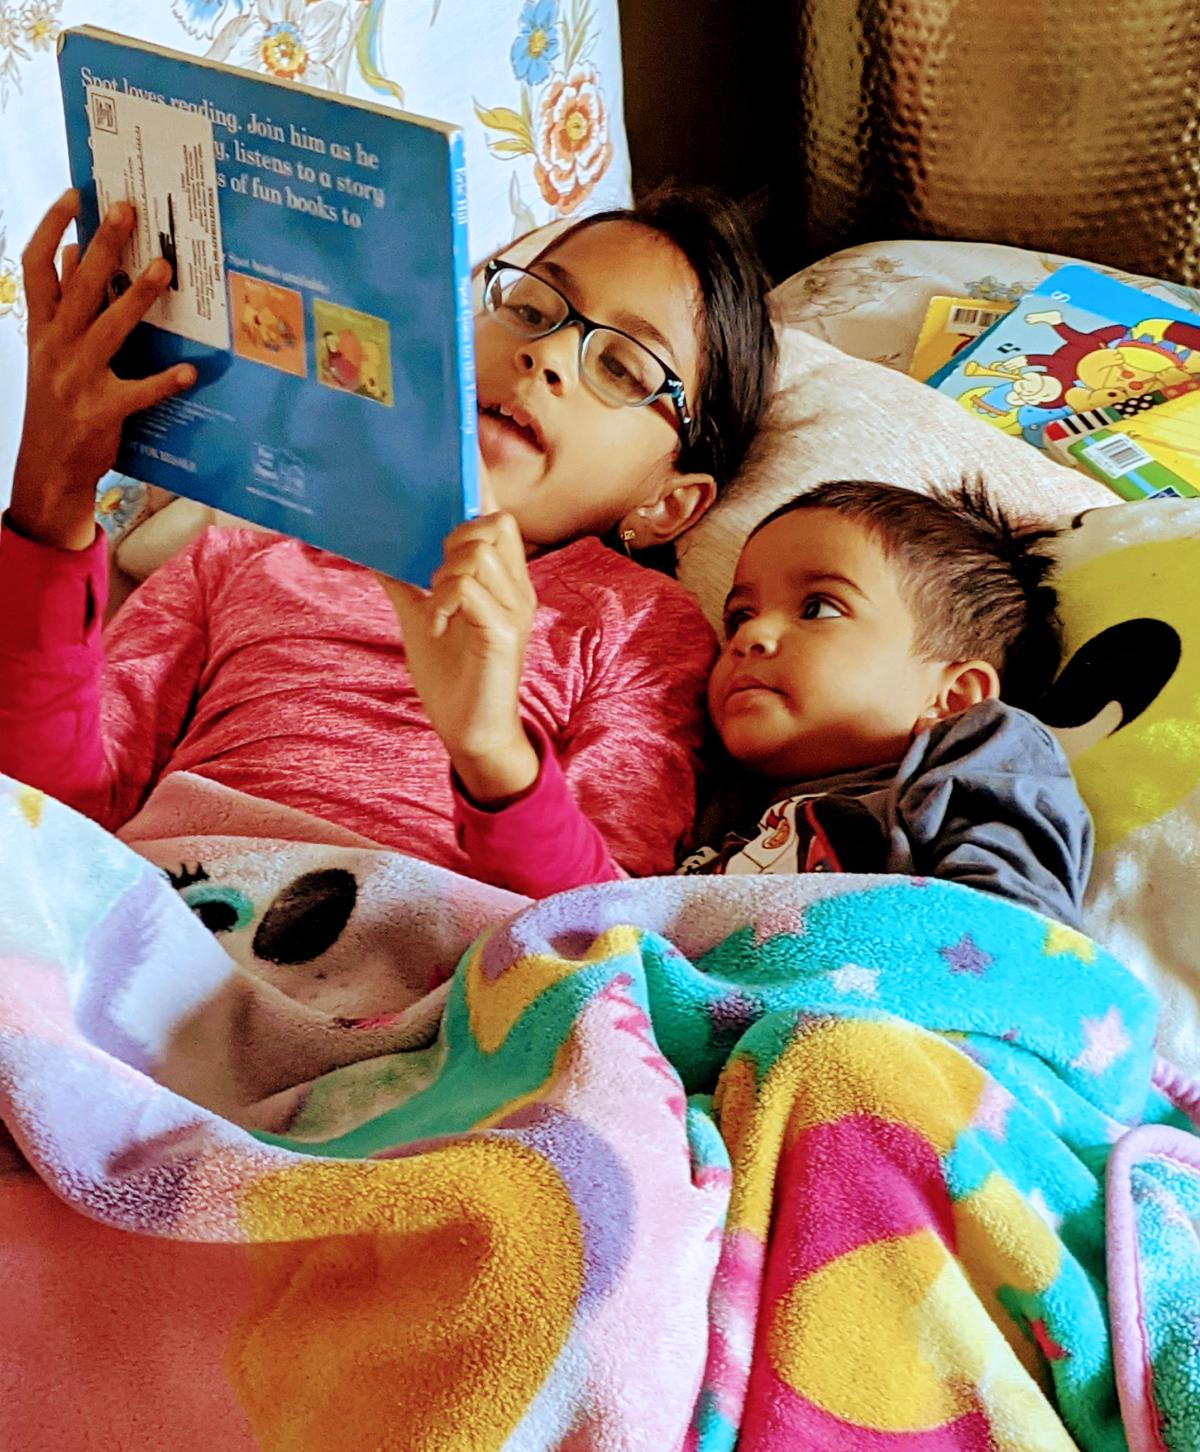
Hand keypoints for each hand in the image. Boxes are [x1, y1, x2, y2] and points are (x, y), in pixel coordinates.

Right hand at [9, 190, 194, 550]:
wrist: (48, 466)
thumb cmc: (57, 401)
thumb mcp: (50, 349)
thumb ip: (63, 304)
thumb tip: (77, 252)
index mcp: (40, 328)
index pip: (35, 265)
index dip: (51, 227)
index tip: (74, 195)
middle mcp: (54, 346)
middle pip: (76, 286)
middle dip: (101, 246)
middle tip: (126, 210)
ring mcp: (76, 379)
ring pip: (107, 328)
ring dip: (135, 297)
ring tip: (163, 269)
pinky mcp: (101, 411)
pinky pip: (137, 393)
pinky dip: (163, 382)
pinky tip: (189, 372)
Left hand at [377, 510, 539, 803]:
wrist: (471, 734)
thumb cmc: (453, 678)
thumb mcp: (421, 619)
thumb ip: (406, 584)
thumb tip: (373, 551)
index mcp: (501, 580)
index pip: (498, 517)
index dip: (482, 483)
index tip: (463, 451)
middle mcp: (517, 589)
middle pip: (496, 523)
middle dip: (456, 536)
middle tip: (433, 575)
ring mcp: (515, 611)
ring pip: (481, 551)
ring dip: (447, 570)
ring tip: (437, 605)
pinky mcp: (506, 634)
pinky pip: (473, 590)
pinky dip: (447, 598)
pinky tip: (440, 622)